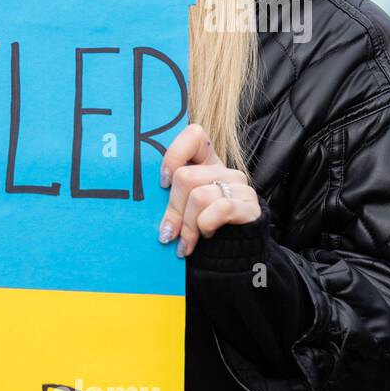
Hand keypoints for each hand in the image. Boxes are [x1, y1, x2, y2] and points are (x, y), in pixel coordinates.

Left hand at [159, 124, 260, 257]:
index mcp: (207, 164)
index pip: (194, 134)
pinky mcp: (249, 206)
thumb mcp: (181, 209)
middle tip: (169, 233)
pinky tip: (207, 235)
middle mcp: (225, 171)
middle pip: (185, 177)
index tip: (163, 183)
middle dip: (173, 210)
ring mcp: (240, 187)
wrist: (232, 256)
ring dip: (188, 226)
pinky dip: (205, 227)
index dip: (173, 155)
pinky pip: (218, 209)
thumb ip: (169, 194)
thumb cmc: (199, 230)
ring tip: (187, 241)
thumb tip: (140, 200)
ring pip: (198, 197)